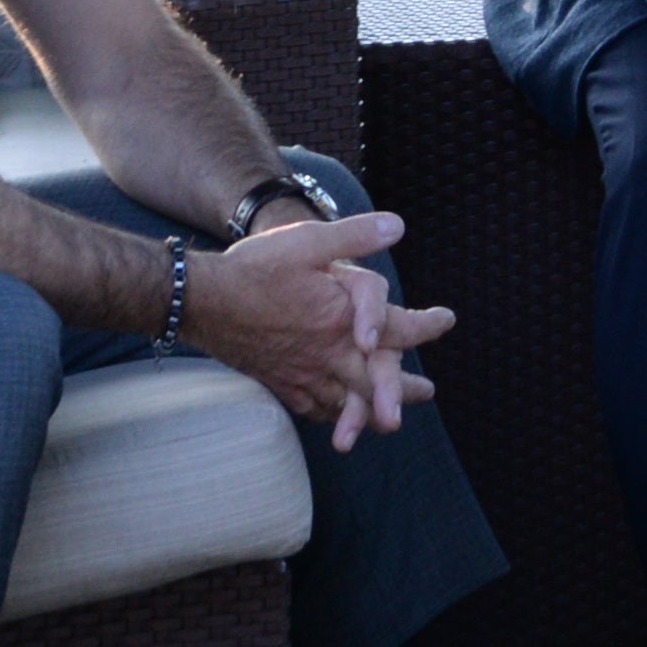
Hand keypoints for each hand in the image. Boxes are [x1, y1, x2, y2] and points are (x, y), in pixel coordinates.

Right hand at [178, 206, 454, 444]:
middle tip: (428, 392)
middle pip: (380, 381)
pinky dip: (330, 414)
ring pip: (348, 403)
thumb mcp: (307, 241)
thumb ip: (354, 236)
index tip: (445, 320)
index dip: (428, 326)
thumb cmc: (254, 268)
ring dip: (373, 410)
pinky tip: (334, 414)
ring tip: (389, 420)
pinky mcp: (280, 383)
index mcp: (342, 319)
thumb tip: (397, 226)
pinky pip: (313, 408)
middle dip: (406, 389)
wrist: (200, 300)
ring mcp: (303, 374)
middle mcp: (329, 354)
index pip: (400, 330)